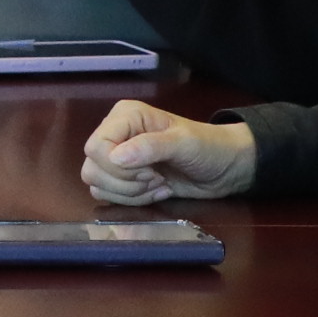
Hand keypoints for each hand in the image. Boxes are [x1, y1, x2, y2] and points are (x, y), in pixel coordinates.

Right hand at [81, 100, 258, 204]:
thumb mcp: (184, 143)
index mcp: (124, 117)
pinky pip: (108, 196)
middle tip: (155, 177)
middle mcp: (115, 135)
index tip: (149, 169)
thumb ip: (150, 147)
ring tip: (158, 183)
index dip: (117, 166)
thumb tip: (116, 158)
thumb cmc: (208, 148)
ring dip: (130, 192)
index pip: (96, 146)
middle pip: (92, 167)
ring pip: (97, 184)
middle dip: (126, 182)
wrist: (225, 169)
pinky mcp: (123, 178)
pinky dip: (133, 200)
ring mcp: (117, 158)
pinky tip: (156, 190)